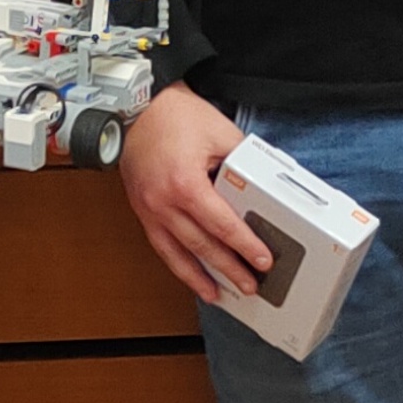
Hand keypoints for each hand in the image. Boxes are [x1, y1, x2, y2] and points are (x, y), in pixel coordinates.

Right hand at [119, 81, 269, 304]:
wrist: (138, 108)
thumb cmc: (176, 116)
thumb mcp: (221, 134)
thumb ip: (241, 165)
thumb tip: (263, 189)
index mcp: (185, 182)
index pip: (223, 225)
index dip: (245, 246)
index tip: (262, 260)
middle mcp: (163, 202)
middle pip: (202, 246)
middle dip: (229, 269)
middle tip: (250, 285)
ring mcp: (149, 209)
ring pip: (177, 254)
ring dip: (201, 277)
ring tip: (221, 294)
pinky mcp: (142, 210)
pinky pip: (161, 246)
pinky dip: (178, 265)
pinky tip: (192, 276)